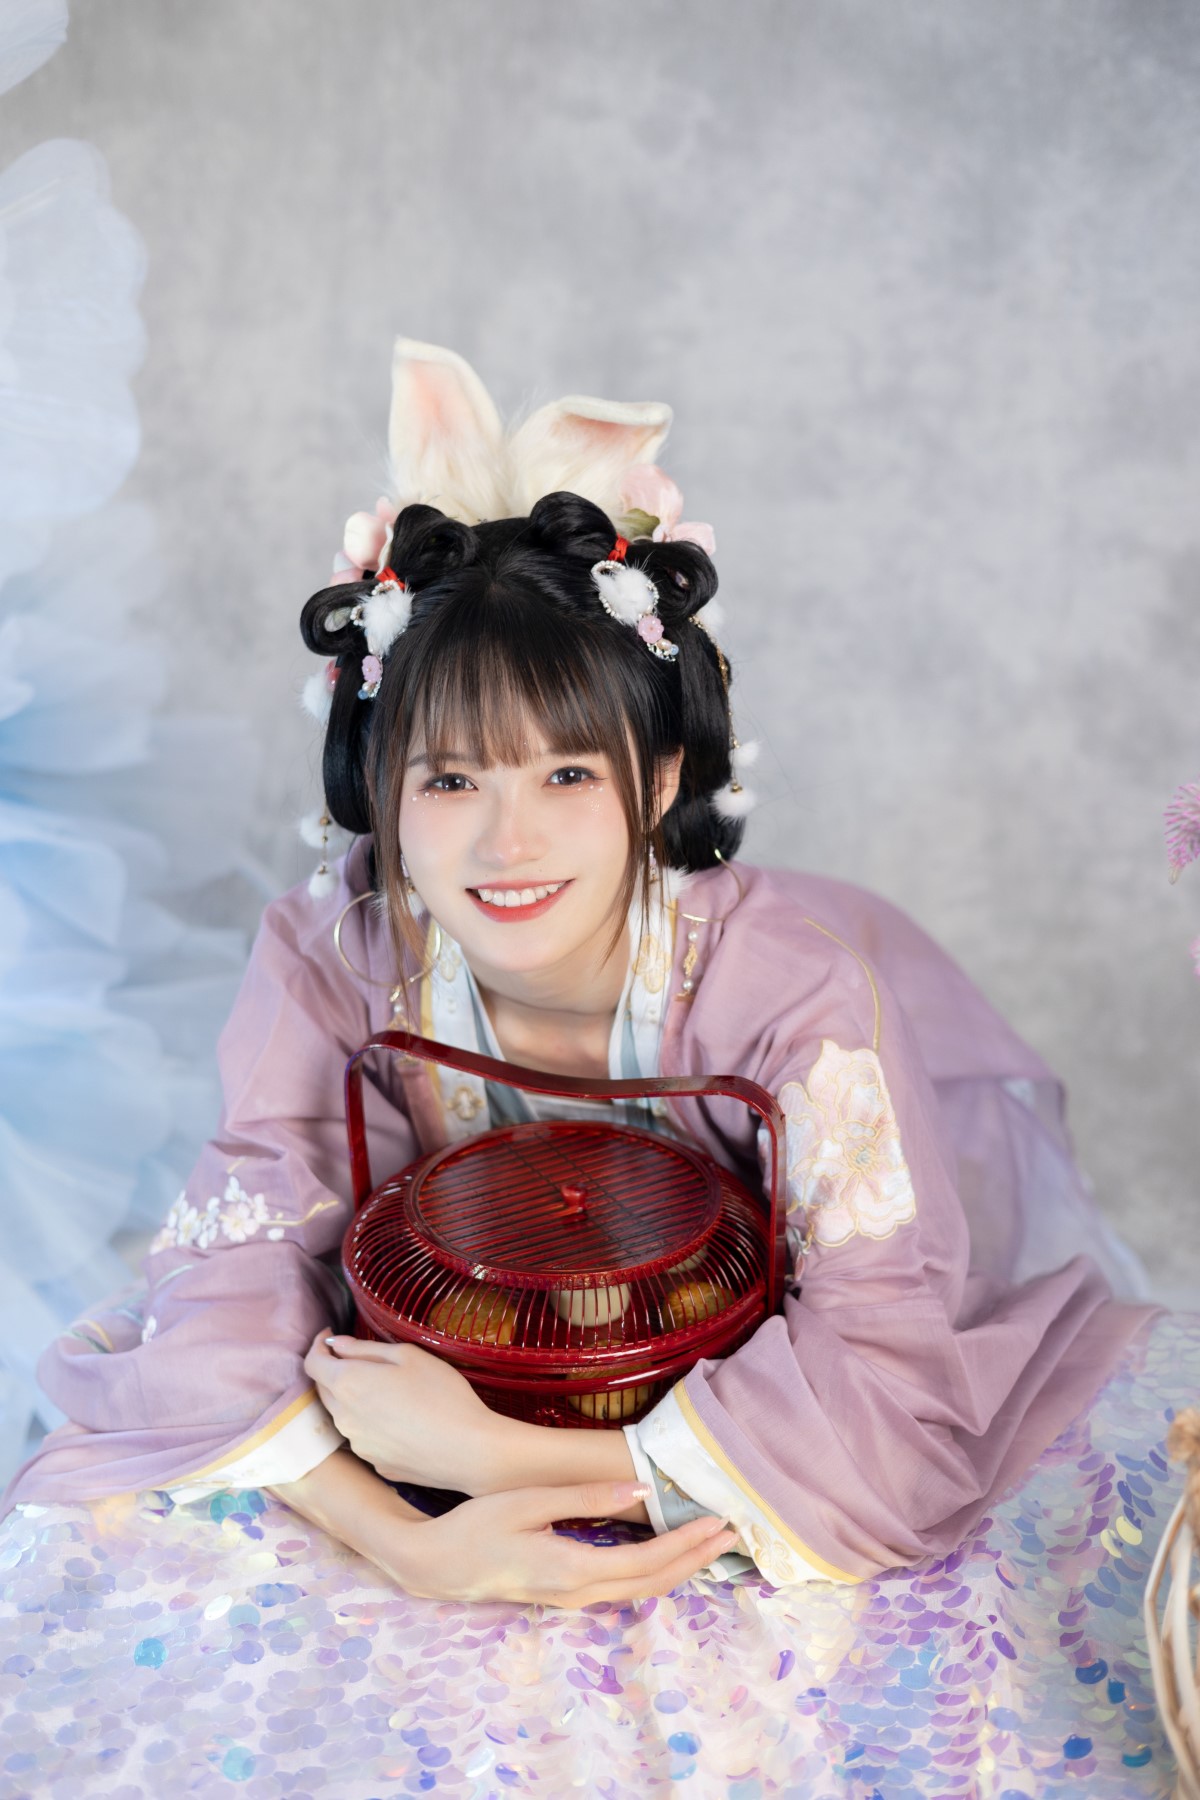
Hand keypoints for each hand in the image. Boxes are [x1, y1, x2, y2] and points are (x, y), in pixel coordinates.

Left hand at [305, 1329, 506, 1492]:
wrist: (468, 1451)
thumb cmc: (442, 1394)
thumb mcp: (407, 1356)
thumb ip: (365, 1349)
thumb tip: (336, 1346)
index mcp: (349, 1384)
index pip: (313, 1363)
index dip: (317, 1347)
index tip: (329, 1338)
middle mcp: (344, 1417)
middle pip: (324, 1390)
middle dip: (334, 1371)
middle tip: (358, 1358)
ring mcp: (358, 1445)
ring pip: (344, 1414)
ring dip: (353, 1398)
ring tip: (388, 1391)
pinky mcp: (374, 1463)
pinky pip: (364, 1437)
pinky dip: (371, 1423)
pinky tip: (401, 1420)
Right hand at [366, 1478, 739, 1606]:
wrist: (435, 1566)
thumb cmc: (476, 1527)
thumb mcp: (527, 1502)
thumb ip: (585, 1497)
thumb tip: (639, 1490)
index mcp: (571, 1569)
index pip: (645, 1562)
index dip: (686, 1544)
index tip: (717, 1522)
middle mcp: (578, 1593)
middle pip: (652, 1583)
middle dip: (696, 1559)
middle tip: (732, 1533)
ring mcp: (572, 1600)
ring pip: (640, 1591)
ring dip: (679, 1568)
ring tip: (710, 1543)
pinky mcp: (566, 1596)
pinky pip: (623, 1588)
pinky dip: (655, 1572)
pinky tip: (668, 1554)